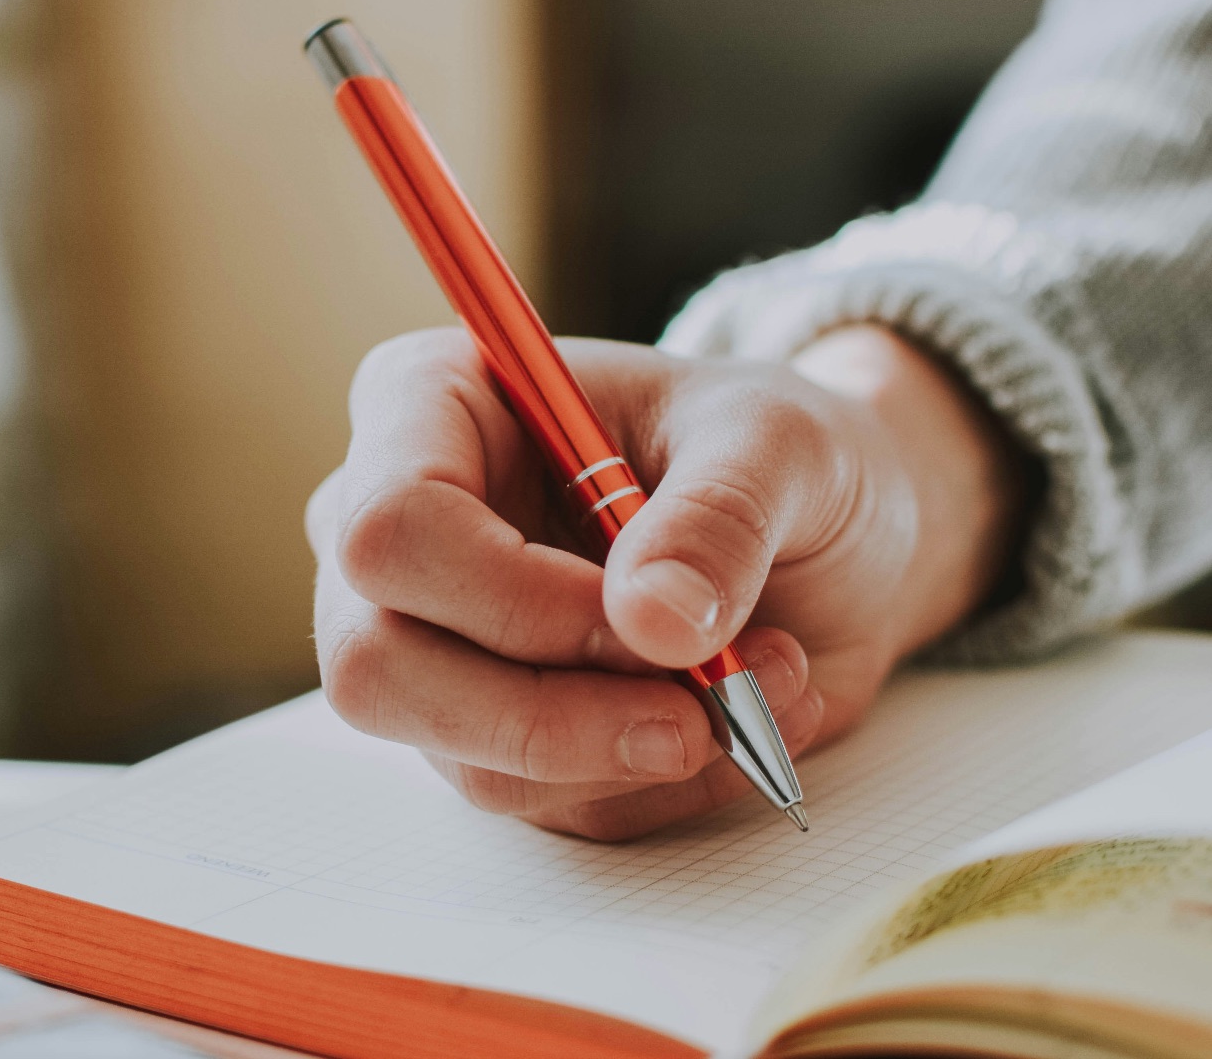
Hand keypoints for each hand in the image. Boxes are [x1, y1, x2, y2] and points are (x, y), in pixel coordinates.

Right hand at [306, 323, 1017, 838]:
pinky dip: (666, 780)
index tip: (650, 619)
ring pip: (470, 758)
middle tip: (700, 708)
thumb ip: (719, 516)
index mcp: (432, 406)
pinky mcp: (497, 736)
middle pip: (379, 668)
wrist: (832, 532)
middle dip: (554, 714)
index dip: (511, 598)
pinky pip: (551, 804)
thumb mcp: (781, 443)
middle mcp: (403, 535)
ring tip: (769, 676)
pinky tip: (746, 713)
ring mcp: (436, 647)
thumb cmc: (777, 452)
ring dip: (638, 746)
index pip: (390, 528)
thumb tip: (654, 622)